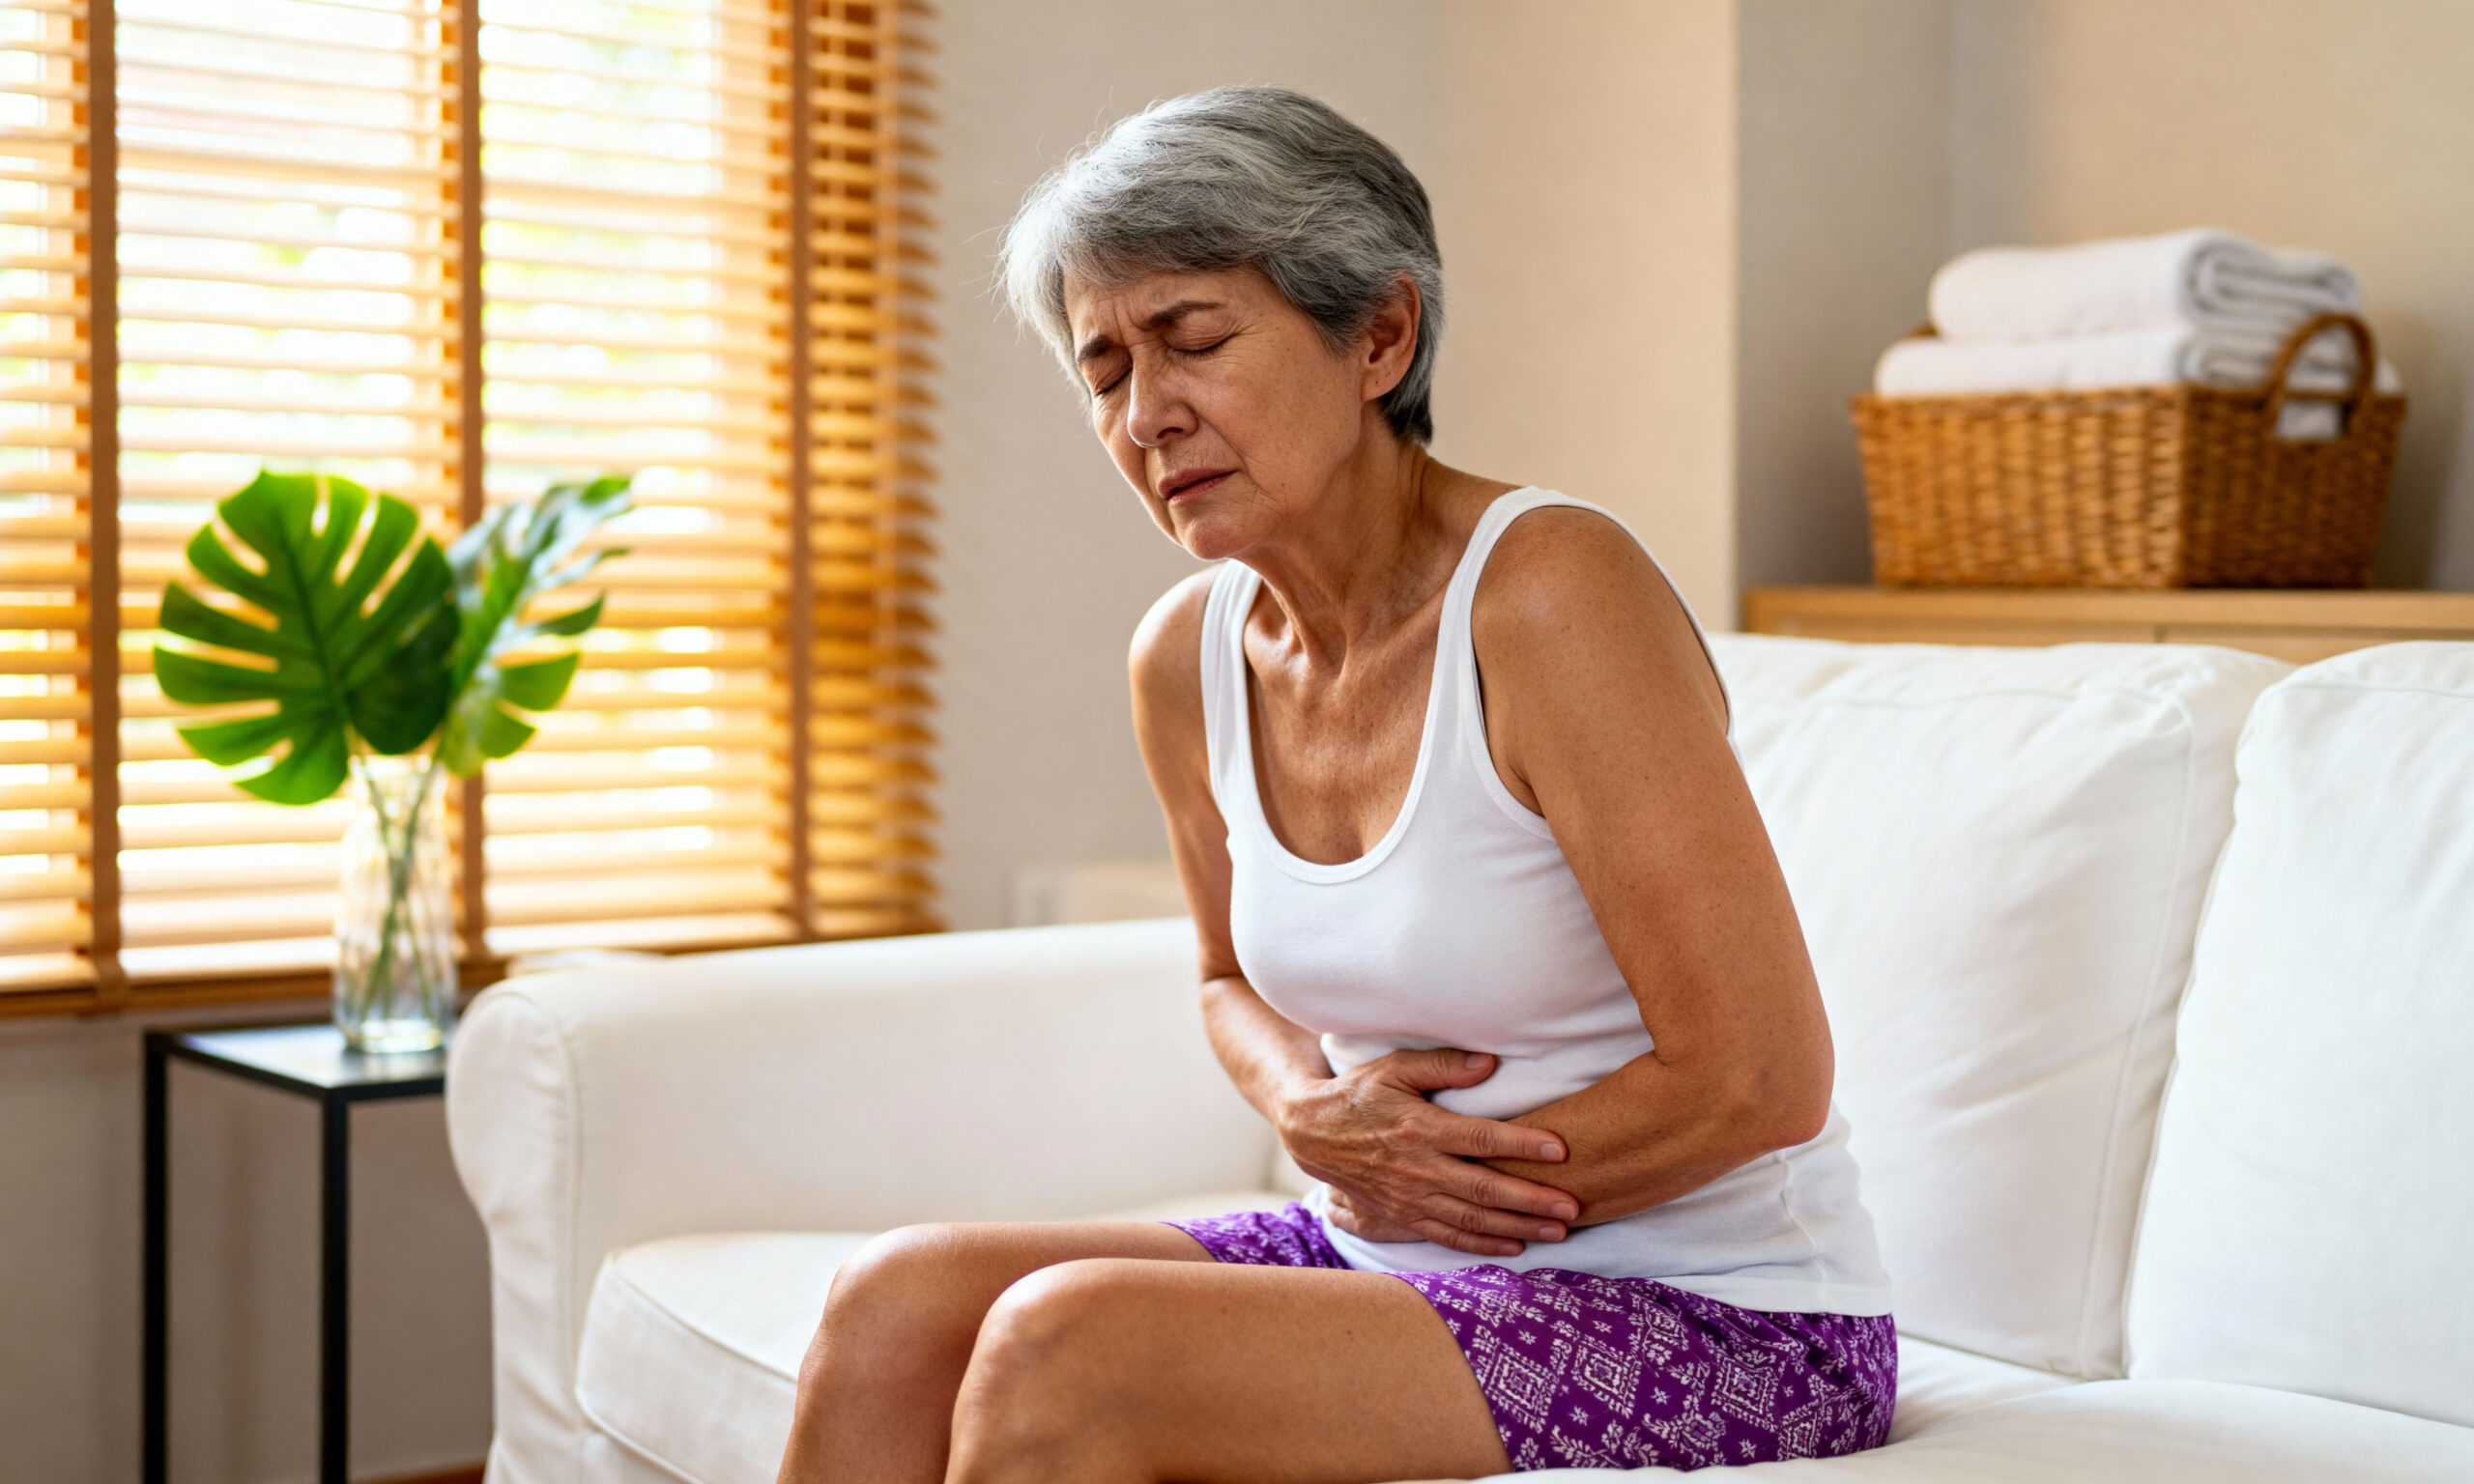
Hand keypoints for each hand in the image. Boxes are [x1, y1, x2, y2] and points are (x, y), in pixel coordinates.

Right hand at [1276, 1048, 1575, 1257]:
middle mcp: (1416, 1168)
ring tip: (1557, 1232)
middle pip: (1483, 1189)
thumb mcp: (1395, 1068)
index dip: (1522, 1145)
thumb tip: (1491, 1064)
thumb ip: (1444, 1065)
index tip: (1560, 1149)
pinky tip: (1515, 1247)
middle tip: (1572, 1205)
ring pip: (1471, 1220)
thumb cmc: (1359, 1093)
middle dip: (1532, 1200)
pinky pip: (1448, 1237)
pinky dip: (1483, 1245)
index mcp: (1419, 1128)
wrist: (1311, 1133)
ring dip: (1517, 1228)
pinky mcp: (1402, 1217)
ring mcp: (1409, 1198)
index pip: (1480, 1139)